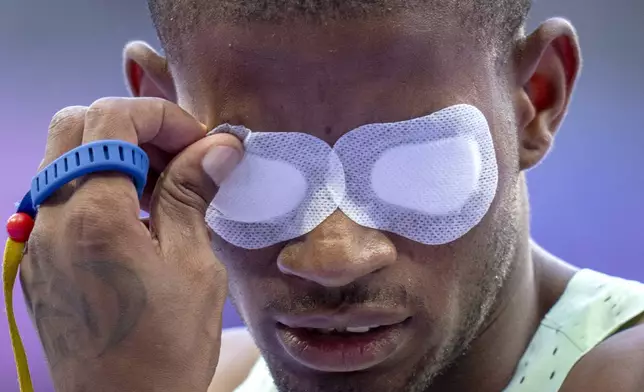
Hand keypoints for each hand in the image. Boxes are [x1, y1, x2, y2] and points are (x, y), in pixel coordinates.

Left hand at [19, 98, 242, 391]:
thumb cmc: (166, 349)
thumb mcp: (193, 266)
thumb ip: (193, 195)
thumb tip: (218, 147)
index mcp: (93, 216)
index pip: (112, 121)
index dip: (162, 117)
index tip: (200, 142)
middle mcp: (51, 218)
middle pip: (76, 125)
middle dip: (133, 126)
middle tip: (179, 153)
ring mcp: (37, 239)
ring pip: (63, 156)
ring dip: (115, 152)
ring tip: (164, 185)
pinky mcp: (38, 258)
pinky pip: (60, 194)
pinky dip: (99, 183)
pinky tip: (139, 215)